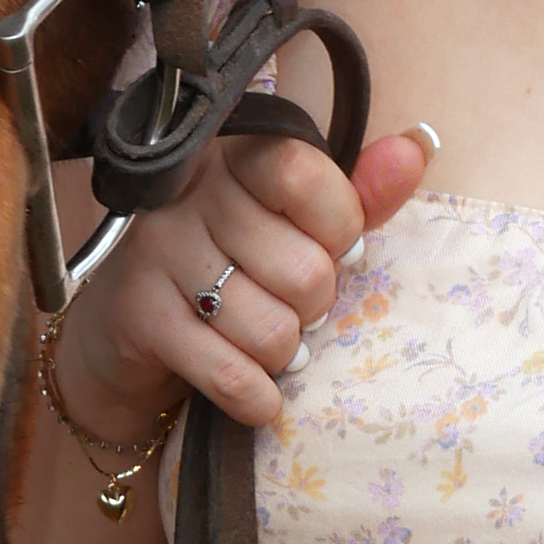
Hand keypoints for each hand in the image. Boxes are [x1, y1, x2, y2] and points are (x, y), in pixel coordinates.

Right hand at [54, 122, 438, 435]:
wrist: (124, 335)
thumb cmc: (229, 269)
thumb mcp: (296, 224)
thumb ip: (359, 192)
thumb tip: (419, 144)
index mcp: (234, 156)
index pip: (305, 176)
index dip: (339, 230)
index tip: (333, 251)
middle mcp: (189, 194)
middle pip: (303, 270)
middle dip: (313, 308)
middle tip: (292, 308)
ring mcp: (157, 252)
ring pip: (271, 330)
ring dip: (284, 356)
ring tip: (268, 343)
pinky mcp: (140, 317)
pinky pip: (231, 374)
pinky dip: (258, 398)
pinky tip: (257, 393)